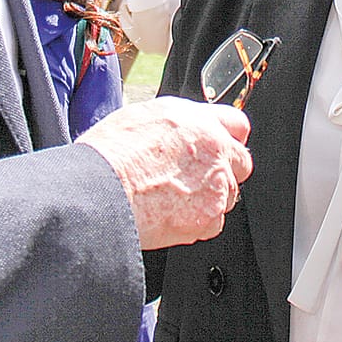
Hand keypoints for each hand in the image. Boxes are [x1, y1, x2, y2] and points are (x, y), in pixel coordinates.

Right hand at [76, 97, 252, 249]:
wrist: (101, 190)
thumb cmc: (109, 155)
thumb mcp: (142, 118)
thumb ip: (175, 125)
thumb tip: (179, 133)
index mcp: (196, 120)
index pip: (236, 125)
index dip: (227, 138)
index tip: (222, 147)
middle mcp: (213, 148)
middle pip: (240, 163)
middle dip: (223, 171)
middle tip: (193, 180)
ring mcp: (216, 183)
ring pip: (227, 195)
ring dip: (208, 199)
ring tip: (172, 200)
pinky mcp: (209, 216)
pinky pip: (213, 223)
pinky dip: (196, 223)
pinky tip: (169, 216)